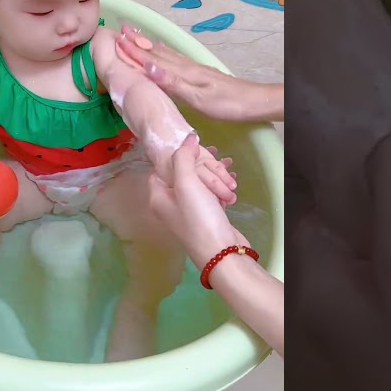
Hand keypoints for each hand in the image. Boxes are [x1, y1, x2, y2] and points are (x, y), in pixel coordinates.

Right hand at [117, 25, 280, 121]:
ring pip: (165, 55)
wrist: (253, 102)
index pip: (152, 61)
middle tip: (119, 31)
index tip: (115, 41)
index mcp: (182, 73)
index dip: (133, 52)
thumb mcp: (198, 98)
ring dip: (147, 46)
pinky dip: (162, 53)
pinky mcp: (199, 73)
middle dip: (137, 44)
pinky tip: (161, 52)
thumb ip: (173, 83)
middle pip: (156, 54)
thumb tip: (148, 68)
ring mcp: (193, 69)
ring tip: (133, 36)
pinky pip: (174, 60)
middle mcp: (185, 67)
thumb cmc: (227, 104)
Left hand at [147, 134, 245, 267]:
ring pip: (198, 186)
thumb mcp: (187, 183)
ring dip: (212, 176)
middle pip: (180, 177)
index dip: (173, 157)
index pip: (159, 170)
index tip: (190, 146)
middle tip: (214, 153)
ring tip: (227, 165)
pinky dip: (219, 188)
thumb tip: (188, 137)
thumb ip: (184, 158)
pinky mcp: (206, 219)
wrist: (222, 253)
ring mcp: (188, 214)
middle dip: (197, 164)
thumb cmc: (199, 217)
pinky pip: (210, 197)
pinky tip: (232, 182)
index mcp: (158, 198)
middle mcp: (170, 206)